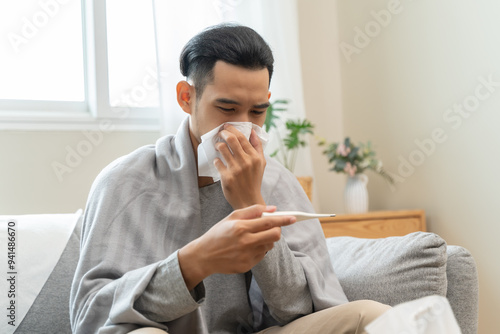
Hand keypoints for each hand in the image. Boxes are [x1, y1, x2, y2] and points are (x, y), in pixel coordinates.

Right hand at [178, 205, 295, 289]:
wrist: (204, 256)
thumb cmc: (218, 234)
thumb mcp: (231, 217)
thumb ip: (252, 211)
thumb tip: (273, 209)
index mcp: (241, 227)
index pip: (269, 222)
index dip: (283, 220)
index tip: (293, 218)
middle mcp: (245, 242)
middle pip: (274, 235)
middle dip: (277, 230)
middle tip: (273, 228)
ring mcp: (247, 255)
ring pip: (269, 246)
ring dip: (267, 240)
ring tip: (254, 238)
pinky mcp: (247, 265)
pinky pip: (262, 255)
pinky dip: (260, 250)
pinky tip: (247, 248)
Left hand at [213, 124, 265, 208]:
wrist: (249, 201)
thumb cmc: (254, 180)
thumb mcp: (261, 163)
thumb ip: (258, 147)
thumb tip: (253, 131)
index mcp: (255, 157)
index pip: (242, 137)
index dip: (232, 129)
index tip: (226, 126)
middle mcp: (246, 162)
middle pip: (231, 140)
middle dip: (223, 133)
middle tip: (220, 133)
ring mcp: (236, 170)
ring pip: (222, 148)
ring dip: (218, 145)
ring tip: (218, 146)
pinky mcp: (226, 177)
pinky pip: (217, 162)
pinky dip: (216, 160)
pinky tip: (219, 162)